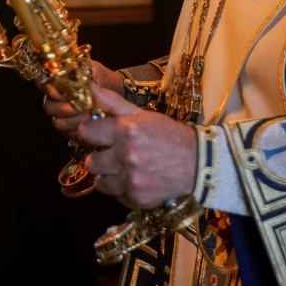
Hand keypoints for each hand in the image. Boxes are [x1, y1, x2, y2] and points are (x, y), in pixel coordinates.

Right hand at [40, 60, 121, 140]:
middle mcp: (55, 99)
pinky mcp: (68, 130)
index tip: (61, 89)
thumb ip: (85, 68)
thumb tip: (76, 73)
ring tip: (89, 114)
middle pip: (48, 105)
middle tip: (80, 106)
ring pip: (56, 121)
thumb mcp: (96, 69)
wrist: (115, 94)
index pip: (42, 82)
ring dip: (72, 119)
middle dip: (64, 107)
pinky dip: (78, 129)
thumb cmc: (103, 79)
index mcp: (57, 81)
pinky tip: (90, 124)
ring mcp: (60, 115)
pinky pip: (66, 133)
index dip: (48, 87)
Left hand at [76, 87, 195, 209]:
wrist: (199, 163)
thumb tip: (90, 88)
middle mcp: (127, 155)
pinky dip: (123, 189)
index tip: (96, 134)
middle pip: (91, 162)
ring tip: (122, 169)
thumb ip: (114, 103)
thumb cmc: (169, 135)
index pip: (86, 132)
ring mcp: (132, 179)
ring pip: (101, 183)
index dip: (89, 132)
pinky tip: (135, 180)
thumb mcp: (143, 114)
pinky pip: (117, 195)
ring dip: (108, 176)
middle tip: (111, 154)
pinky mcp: (138, 198)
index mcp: (127, 130)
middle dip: (98, 157)